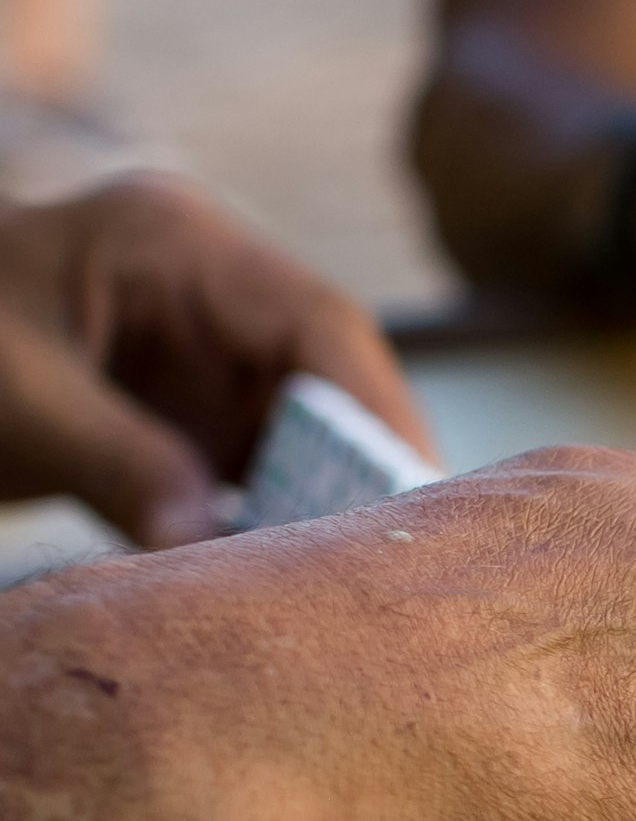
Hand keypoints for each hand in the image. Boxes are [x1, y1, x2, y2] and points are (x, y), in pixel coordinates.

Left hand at [0, 175, 432, 547]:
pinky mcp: (186, 399)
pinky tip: (286, 569)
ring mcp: (202, 342)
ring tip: (348, 579)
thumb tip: (206, 548)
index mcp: (173, 241)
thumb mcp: (15, 403)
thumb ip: (118, 465)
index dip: (378, 411)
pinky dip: (276, 512)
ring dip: (323, 498)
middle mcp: (209, 284)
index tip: (411, 497)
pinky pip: (260, 455)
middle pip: (330, 375)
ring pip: (307, 423)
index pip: (317, 322)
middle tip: (398, 559)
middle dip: (363, 464)